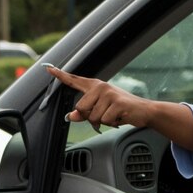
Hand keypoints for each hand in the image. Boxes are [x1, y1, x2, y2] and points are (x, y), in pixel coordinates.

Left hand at [47, 66, 192, 151]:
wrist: (143, 111)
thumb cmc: (120, 110)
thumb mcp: (100, 110)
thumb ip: (84, 113)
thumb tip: (70, 116)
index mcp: (94, 86)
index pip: (74, 80)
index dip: (61, 75)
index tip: (49, 69)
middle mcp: (100, 87)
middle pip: (81, 108)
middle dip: (91, 117)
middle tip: (105, 114)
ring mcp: (109, 94)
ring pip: (92, 117)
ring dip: (102, 121)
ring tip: (113, 115)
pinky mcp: (117, 103)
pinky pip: (104, 120)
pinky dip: (111, 123)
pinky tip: (119, 117)